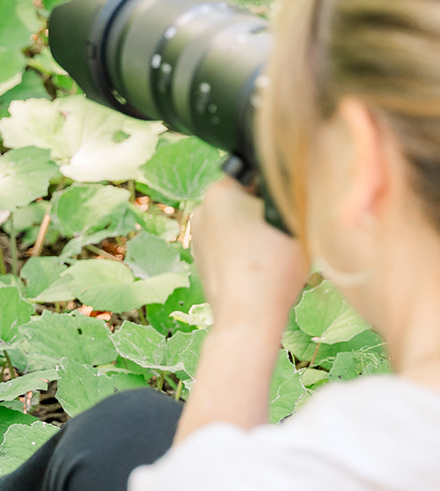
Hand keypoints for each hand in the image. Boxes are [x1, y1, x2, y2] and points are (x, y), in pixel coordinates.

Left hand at [190, 177, 308, 340]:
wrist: (247, 316)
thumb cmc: (273, 268)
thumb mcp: (292, 222)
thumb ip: (289, 197)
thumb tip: (293, 183)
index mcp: (221, 191)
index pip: (254, 174)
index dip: (275, 189)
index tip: (288, 207)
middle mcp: (203, 208)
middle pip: (242, 197)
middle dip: (262, 210)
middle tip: (282, 233)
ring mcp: (198, 234)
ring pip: (233, 221)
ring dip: (251, 229)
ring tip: (270, 253)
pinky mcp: (199, 256)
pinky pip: (225, 242)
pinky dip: (240, 248)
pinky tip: (257, 265)